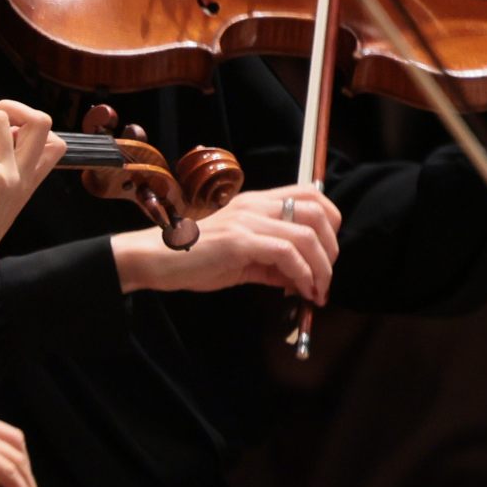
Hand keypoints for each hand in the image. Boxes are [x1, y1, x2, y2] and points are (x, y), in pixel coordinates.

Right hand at [117, 186, 338, 300]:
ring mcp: (248, 221)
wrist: (154, 260)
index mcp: (258, 203)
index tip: (329, 254)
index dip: (331, 222)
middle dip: (332, 248)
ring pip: (306, 235)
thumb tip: (301, 278)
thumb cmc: (194, 258)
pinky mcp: (239, 241)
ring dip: (321, 268)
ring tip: (317, 291)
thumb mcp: (242, 256)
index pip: (311, 195)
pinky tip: (299, 290)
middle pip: (318, 212)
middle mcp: (257, 205)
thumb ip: (273, 262)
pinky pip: (286, 253)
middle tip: (326, 278)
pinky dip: (302, 274)